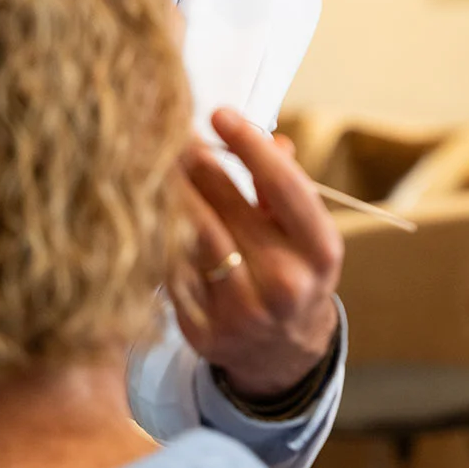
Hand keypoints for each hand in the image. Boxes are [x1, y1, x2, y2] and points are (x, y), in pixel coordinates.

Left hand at [173, 107, 342, 397]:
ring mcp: (242, 312)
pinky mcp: (202, 331)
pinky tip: (148, 209)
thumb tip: (269, 138)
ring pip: (191, 235)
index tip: (220, 113)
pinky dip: (158, 235)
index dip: (249, 144)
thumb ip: (287, 185)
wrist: (282, 354)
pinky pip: (171, 270)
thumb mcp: (308, 232)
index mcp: (320, 252)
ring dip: (171, 192)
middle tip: (174, 131)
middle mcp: (285, 284)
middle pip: (227, 205)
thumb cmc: (296, 272)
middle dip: (197, 161)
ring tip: (158, 162)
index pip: (283, 186)